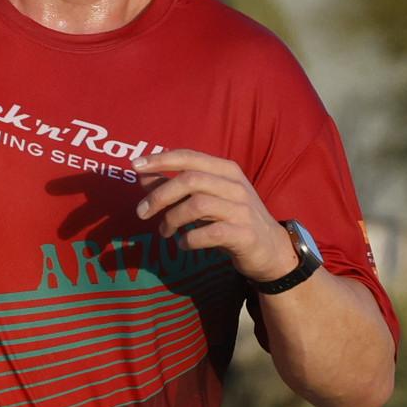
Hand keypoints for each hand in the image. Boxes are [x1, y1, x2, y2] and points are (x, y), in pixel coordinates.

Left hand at [135, 149, 299, 283]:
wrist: (272, 249)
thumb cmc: (234, 220)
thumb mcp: (208, 198)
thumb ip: (178, 186)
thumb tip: (144, 176)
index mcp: (226, 170)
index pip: (189, 156)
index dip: (161, 160)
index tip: (135, 166)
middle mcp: (235, 186)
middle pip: (190, 179)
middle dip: (160, 195)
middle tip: (142, 213)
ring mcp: (241, 210)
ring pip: (197, 205)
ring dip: (172, 219)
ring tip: (164, 232)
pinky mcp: (244, 235)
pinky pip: (209, 234)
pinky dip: (189, 239)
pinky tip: (183, 244)